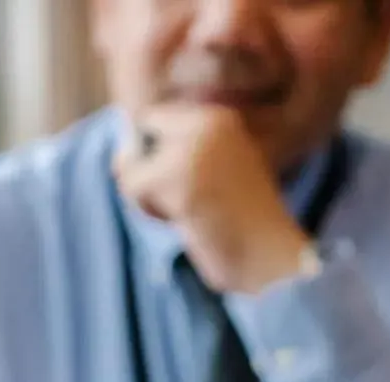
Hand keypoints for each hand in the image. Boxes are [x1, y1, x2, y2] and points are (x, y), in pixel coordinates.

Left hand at [112, 104, 313, 294]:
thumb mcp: (207, 176)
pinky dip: (150, 212)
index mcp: (219, 117)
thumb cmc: (240, 223)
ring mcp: (192, 148)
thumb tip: (118, 157)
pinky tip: (185, 222)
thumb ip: (168, 157)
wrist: (272, 256)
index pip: (154, 120)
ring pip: (130, 168)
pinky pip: (132, 188)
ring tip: (191, 213)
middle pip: (137, 142)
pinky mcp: (178, 177)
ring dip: (149, 200)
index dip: (155, 156)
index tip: (189, 182)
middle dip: (148, 178)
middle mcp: (206, 122)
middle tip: (191, 202)